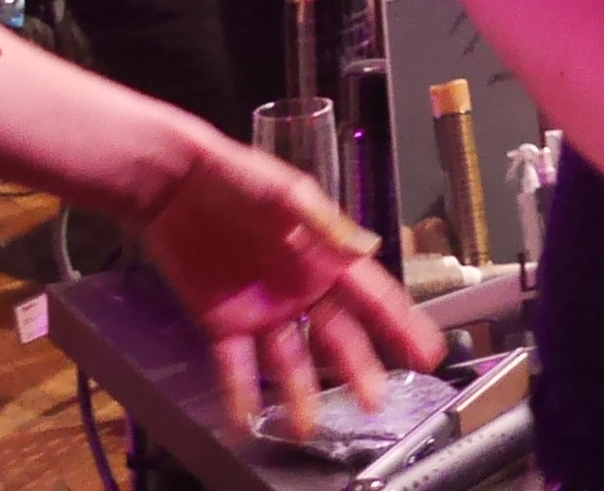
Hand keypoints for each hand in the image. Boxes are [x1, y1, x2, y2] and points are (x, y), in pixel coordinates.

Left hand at [127, 128, 439, 440]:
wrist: (175, 184)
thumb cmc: (237, 176)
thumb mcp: (288, 193)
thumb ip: (327, 223)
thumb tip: (372, 247)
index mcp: (324, 257)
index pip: (373, 296)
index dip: (402, 324)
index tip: (427, 351)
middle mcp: (301, 289)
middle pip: (336, 337)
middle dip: (358, 370)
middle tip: (374, 401)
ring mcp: (263, 310)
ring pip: (289, 360)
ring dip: (300, 393)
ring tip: (306, 427)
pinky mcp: (224, 322)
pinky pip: (236, 364)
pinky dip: (240, 393)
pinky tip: (248, 418)